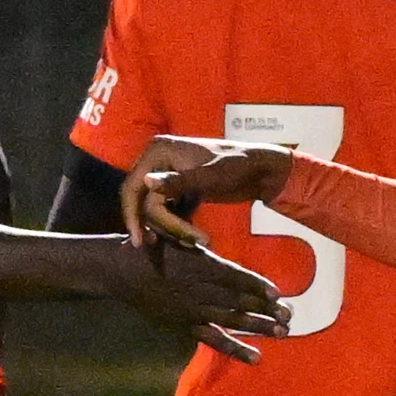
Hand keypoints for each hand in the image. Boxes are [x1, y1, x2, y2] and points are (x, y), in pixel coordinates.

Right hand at [112, 226, 288, 364]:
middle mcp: (199, 290)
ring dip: (258, 327)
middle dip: (266, 309)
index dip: (256, 286)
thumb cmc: (152, 248)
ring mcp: (193, 311)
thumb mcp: (176, 237)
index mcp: (199, 265)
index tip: (278, 293)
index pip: (234, 277)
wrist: (120, 270)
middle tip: (290, 316)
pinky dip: (235, 349)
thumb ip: (199, 246)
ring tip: (282, 332)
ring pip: (231, 320)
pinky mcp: (186, 326)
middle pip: (238, 301)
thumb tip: (214, 249)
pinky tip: (256, 357)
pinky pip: (214, 340)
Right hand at [123, 137, 294, 250]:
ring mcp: (169, 174)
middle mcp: (158, 160)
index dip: (133, 215)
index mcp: (159, 150)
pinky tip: (197, 237)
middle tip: (171, 245)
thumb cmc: (238, 168)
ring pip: (155, 210)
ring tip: (198, 241)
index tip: (142, 242)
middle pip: (141, 200)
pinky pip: (169, 211)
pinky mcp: (180, 188)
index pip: (133, 187)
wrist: (262, 171)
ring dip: (172, 228)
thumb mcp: (208, 177)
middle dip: (158, 225)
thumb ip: (177, 181)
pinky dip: (179, 225)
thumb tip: (146, 182)